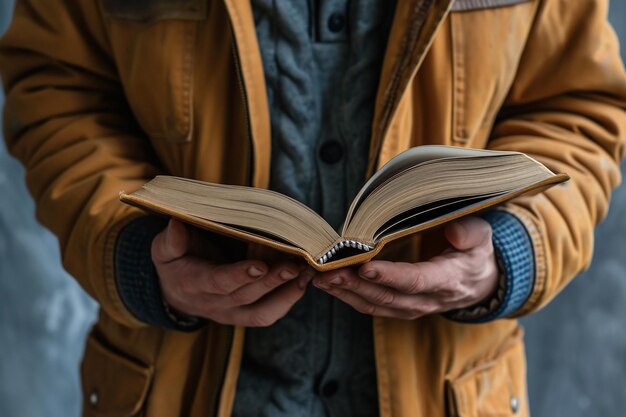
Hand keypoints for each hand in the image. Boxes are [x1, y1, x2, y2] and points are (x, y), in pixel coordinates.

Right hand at [152, 219, 314, 326]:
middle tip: (295, 265)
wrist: (175, 292)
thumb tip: (176, 224)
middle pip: (246, 296)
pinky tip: (303, 281)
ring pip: (261, 312)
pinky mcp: (244, 316)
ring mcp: (231, 313)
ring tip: (306, 274)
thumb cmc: (174, 262)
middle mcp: (214, 303)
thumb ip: (171, 241)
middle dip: (272, 282)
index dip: (239, 275)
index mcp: (194, 284)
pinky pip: (267, 315)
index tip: (260, 265)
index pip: (219, 282)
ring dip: (287, 295)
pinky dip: (288, 301)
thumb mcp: (164, 249)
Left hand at [313, 216, 498, 318]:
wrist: (479, 282)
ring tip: (320, 278)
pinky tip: (329, 285)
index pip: (416, 281)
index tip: (365, 267)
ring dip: (346, 293)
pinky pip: (371, 307)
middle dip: (356, 285)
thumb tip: (453, 231)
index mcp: (448, 280)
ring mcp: (412, 309)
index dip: (390, 276)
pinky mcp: (400, 309)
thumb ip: (470, 233)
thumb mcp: (482, 237)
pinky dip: (348, 297)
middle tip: (329, 271)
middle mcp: (428, 300)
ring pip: (375, 305)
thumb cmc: (475, 253)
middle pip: (388, 297)